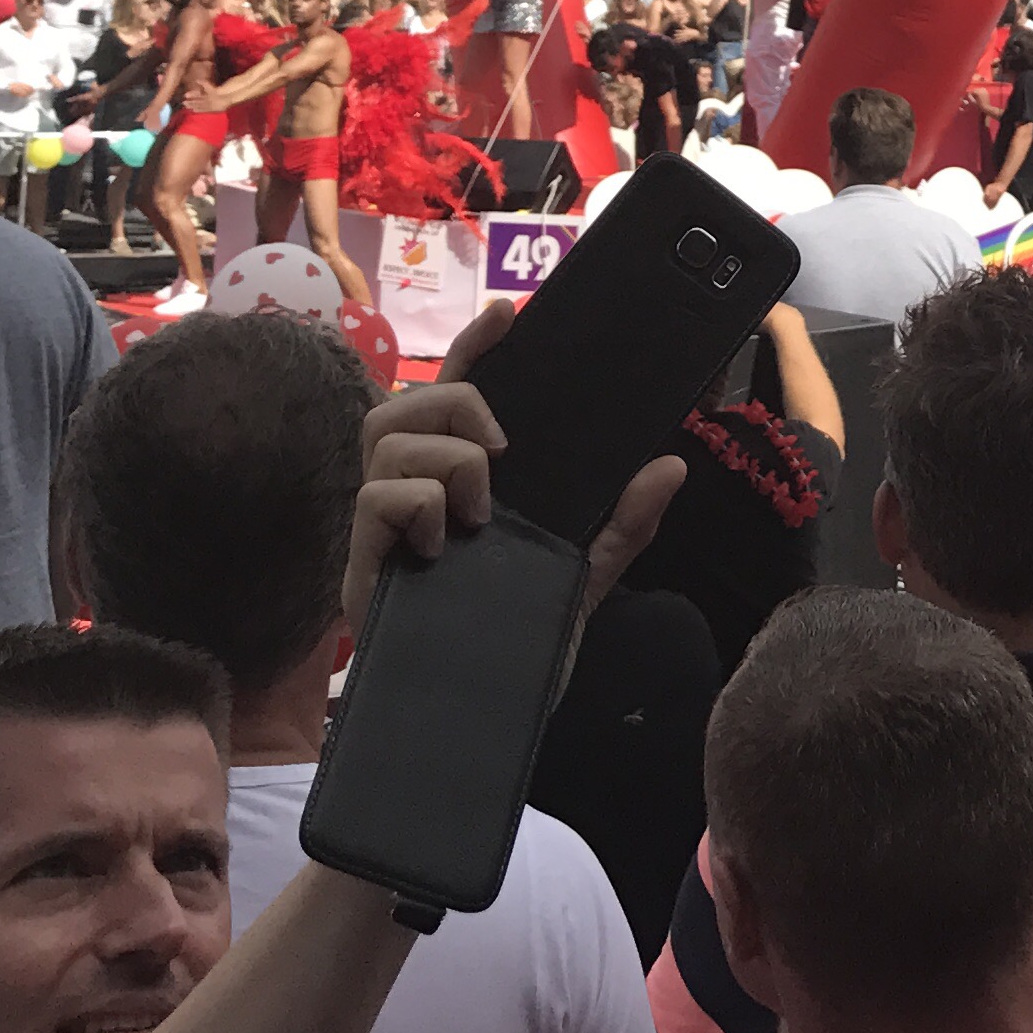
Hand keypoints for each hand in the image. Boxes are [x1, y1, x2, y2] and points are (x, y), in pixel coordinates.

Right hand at [340, 295, 682, 639]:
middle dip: (458, 400)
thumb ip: (624, 523)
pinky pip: (376, 496)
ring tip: (480, 506)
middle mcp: (416, 493)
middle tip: (503, 448)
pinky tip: (444, 539)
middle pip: (404, 400)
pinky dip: (417, 504)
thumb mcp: (584, 576)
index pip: (455, 392)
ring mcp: (384, 525)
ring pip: (387, 434)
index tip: (508, 314)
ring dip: (447, 457)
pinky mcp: (363, 560)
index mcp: (461, 483)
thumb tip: (669, 467)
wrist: (481, 718)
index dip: (474, 347)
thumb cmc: (519, 640)